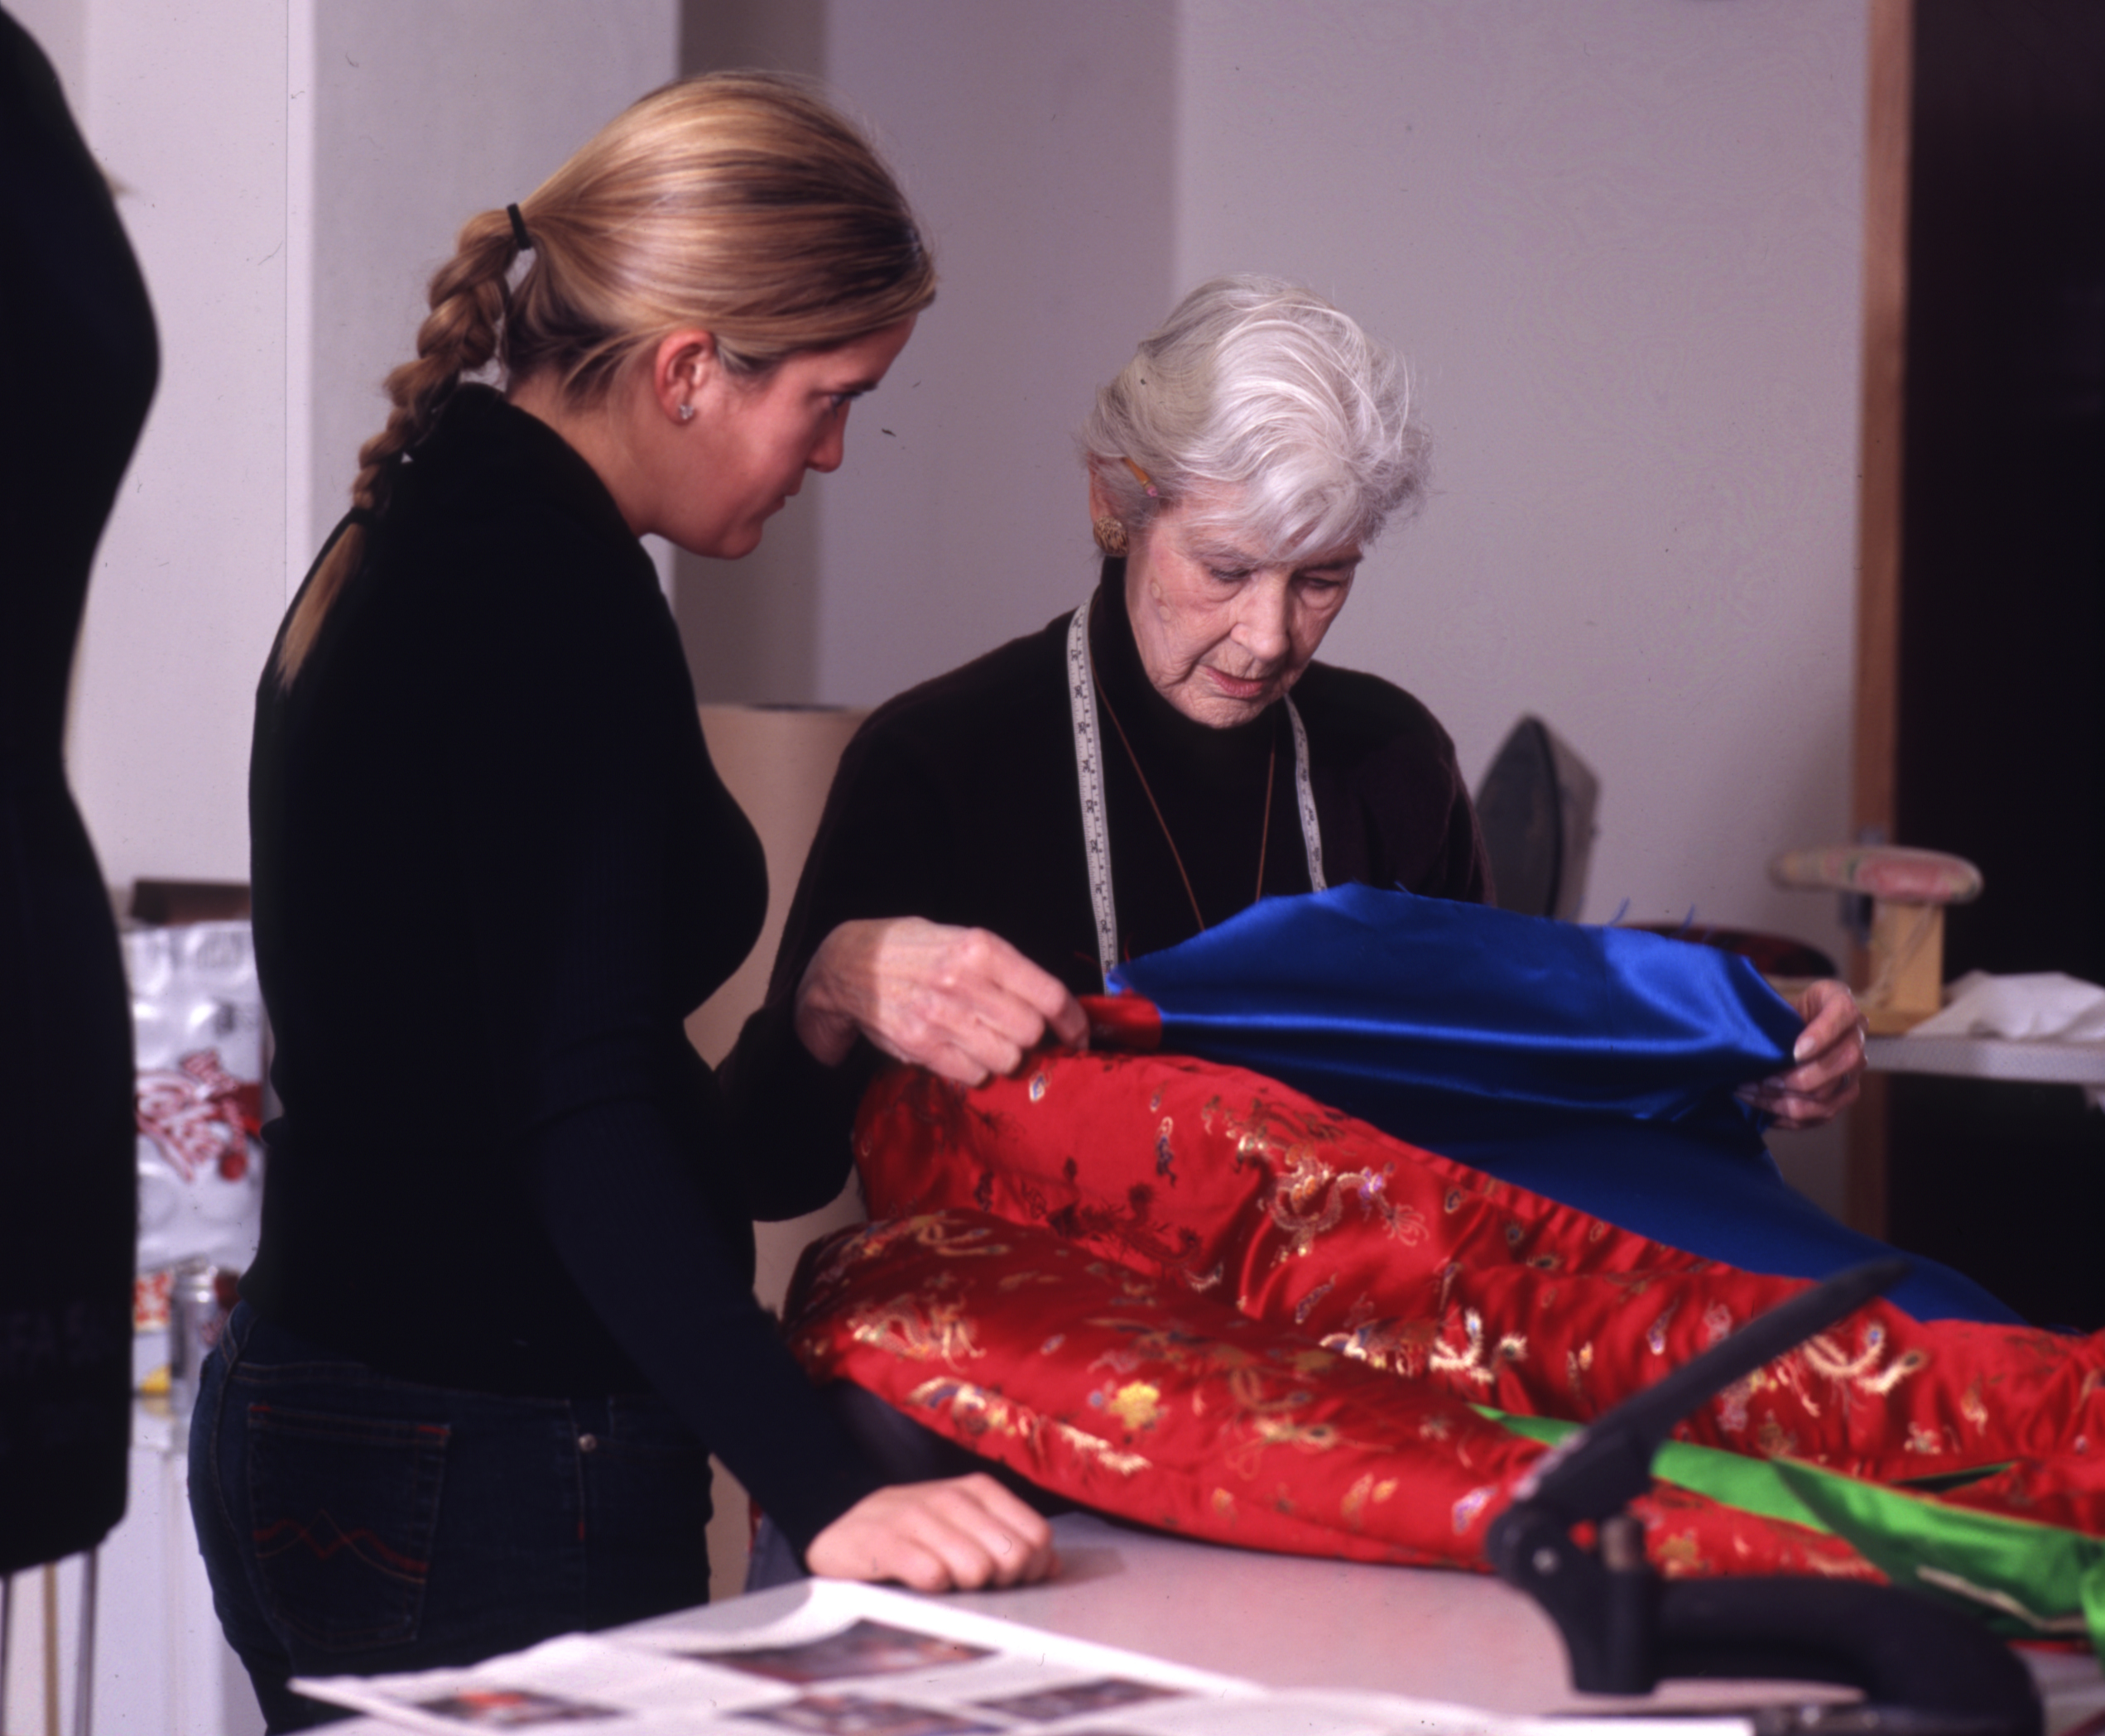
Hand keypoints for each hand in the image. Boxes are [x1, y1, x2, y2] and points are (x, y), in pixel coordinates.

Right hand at [793, 918, 1088, 1084]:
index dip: (1073, 1021)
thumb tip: (1055, 1008)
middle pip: (1030, 1032)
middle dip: (1032, 1039)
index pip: (1048, 994)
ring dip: (1003, 1056)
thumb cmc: (915, 951)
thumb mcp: (964, 939)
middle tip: (1018, 1033)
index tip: (1079, 1034)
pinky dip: (974, 1068)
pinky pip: (972, 1073)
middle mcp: (963, 982)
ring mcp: (940, 1016)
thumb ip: (1006, 971)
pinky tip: (960, 1049)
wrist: (850, 964)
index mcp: (981, 949)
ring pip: (1006, 1058)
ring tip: (984, 1039)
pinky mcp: (920, 1045)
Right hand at [803, 1474, 1057, 1590]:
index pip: (1037, 1536)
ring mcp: (915, 1515)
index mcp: (977, 1490)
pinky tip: (920, 1584)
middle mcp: (950, 1496)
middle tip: (974, 1585)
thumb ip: (1009, 1540)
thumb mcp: (962, 1529)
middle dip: (1000, 1582)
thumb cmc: (911, 1536)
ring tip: (945, 1584)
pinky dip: (932, 1588)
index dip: (1032, 1570)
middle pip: (1012, 1556)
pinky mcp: (882, 1540)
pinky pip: (931, 1575)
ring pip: (975, 1568)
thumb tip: (1052, 1565)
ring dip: (964, 1588)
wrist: (840, 1535)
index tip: (1008, 1580)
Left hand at [1738, 978, 1866, 1130]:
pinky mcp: (1843, 1095)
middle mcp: (1856, 1038)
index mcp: (1842, 1005)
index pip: (1843, 1013)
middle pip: (1844, 1062)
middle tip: (1763, 1080)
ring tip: (1751, 1094)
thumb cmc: (1783, 1012)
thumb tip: (1752, 1039)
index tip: (1794, 1052)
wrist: (1793, 1029)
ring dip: (1785, 1100)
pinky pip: (1821, 1114)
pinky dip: (1787, 1115)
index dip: (1822, 1035)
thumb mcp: (1781, 999)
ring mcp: (1853, 1070)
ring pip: (1830, 1094)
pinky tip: (1762, 1107)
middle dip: (1799, 1078)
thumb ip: (1773, 1011)